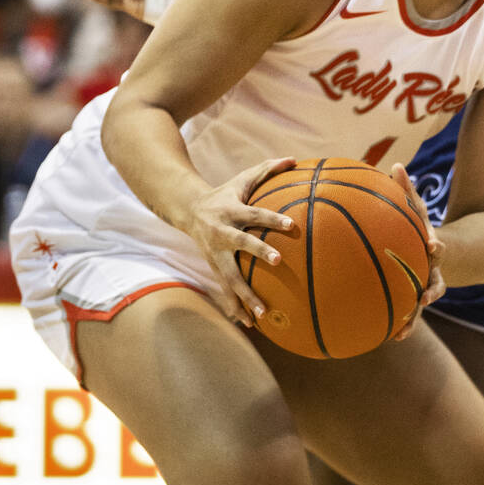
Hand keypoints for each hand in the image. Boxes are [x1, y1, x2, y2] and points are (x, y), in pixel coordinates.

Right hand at [189, 156, 296, 325]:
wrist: (188, 210)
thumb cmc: (224, 194)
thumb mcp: (242, 179)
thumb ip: (267, 169)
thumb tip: (295, 159)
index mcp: (232, 211)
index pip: (255, 213)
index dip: (272, 218)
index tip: (291, 224)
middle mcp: (223, 232)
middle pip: (242, 243)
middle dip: (259, 252)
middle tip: (279, 262)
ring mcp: (216, 253)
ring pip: (231, 276)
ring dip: (246, 295)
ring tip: (264, 315)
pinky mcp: (213, 267)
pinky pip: (225, 290)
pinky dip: (235, 307)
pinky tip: (250, 324)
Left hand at [389, 162, 445, 339]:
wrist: (443, 253)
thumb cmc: (421, 228)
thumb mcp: (418, 210)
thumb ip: (408, 192)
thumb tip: (395, 165)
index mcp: (435, 248)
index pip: (439, 245)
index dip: (438, 245)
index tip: (434, 244)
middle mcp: (435, 270)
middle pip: (436, 280)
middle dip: (432, 288)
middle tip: (426, 295)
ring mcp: (427, 287)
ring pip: (423, 305)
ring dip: (415, 318)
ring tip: (403, 333)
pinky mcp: (417, 299)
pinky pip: (410, 313)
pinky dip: (403, 325)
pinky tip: (390, 339)